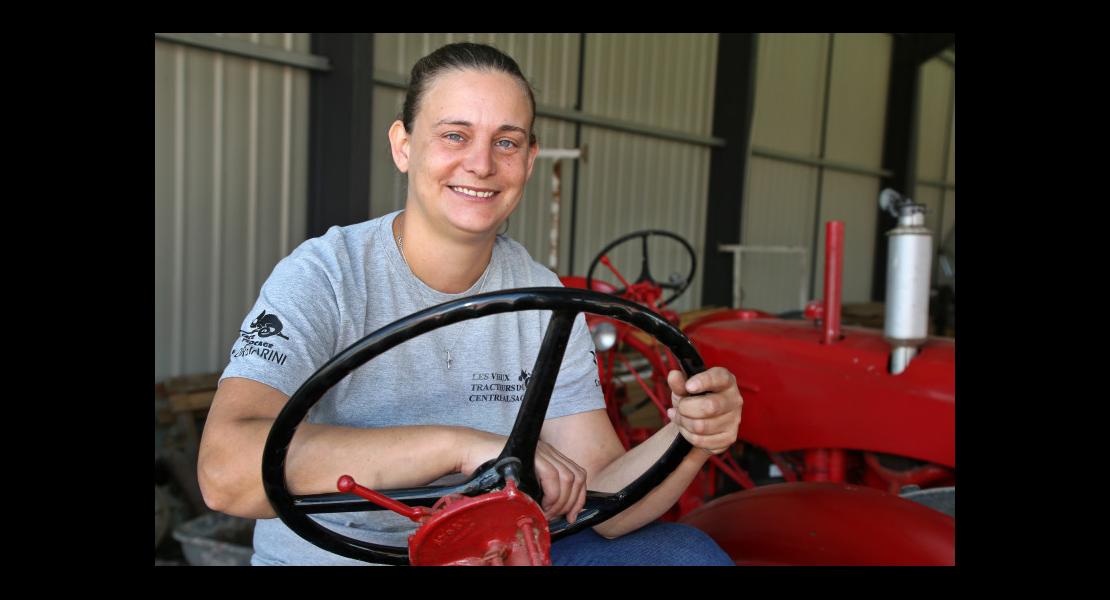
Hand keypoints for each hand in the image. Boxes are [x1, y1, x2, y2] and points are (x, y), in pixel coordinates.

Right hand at [458, 429, 587, 523]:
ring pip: (568, 478)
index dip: (579, 498)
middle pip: (577, 477)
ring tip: (546, 513)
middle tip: (558, 517)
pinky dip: (551, 496)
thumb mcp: (519, 482)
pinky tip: (541, 505)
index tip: (571, 515)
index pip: (577, 475)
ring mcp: (542, 451)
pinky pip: (552, 476)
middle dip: (572, 502)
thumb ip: (535, 492)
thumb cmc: (489, 469)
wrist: (470, 451)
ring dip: (561, 501)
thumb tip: (549, 514)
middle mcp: (549, 451)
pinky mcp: (532, 454)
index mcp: (549, 456)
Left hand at [665, 367, 742, 454]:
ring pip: (702, 426)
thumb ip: (679, 382)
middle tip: (679, 407)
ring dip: (684, 423)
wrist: (698, 419)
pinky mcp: (729, 437)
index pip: (720, 378)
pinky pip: (702, 440)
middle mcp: (735, 399)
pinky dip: (688, 435)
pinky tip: (686, 429)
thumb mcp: (684, 388)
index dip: (703, 381)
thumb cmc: (693, 398)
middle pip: (709, 406)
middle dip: (686, 408)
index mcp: (726, 381)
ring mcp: (734, 420)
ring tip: (680, 418)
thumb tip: (674, 375)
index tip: (689, 386)